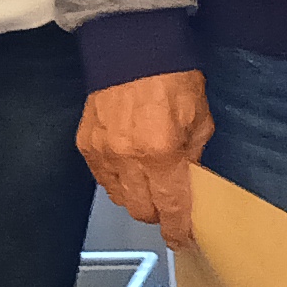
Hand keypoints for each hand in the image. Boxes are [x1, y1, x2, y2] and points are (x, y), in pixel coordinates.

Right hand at [78, 71, 213, 249]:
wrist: (133, 48)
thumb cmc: (172, 77)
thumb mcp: (200, 119)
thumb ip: (194, 157)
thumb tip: (189, 183)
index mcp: (162, 153)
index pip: (170, 207)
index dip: (176, 229)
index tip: (181, 239)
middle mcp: (129, 158)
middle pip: (140, 210)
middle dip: (157, 214)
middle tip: (168, 205)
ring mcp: (103, 152)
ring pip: (119, 198)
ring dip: (136, 197)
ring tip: (149, 182)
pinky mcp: (86, 144)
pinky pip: (102, 179)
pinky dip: (117, 180)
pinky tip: (129, 167)